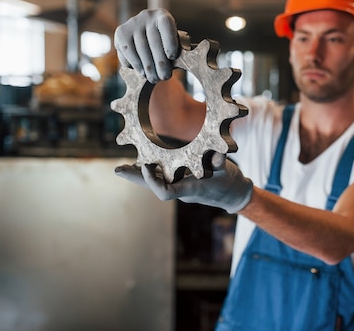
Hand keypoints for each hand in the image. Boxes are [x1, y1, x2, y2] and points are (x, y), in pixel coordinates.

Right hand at [114, 8, 181, 83]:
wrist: (146, 36)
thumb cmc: (164, 44)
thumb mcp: (173, 43)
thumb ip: (175, 51)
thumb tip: (174, 63)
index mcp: (163, 16)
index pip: (166, 25)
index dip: (169, 41)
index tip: (172, 57)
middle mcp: (146, 16)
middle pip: (153, 41)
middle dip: (160, 62)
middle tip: (164, 76)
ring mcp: (132, 23)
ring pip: (140, 49)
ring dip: (147, 67)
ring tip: (154, 78)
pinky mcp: (121, 33)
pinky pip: (127, 51)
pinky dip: (135, 64)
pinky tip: (141, 72)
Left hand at [115, 153, 252, 213]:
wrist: (235, 194)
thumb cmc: (230, 183)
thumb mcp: (228, 171)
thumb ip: (220, 164)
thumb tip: (215, 158)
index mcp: (190, 190)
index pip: (165, 192)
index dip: (152, 181)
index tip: (146, 165)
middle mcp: (181, 190)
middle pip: (153, 186)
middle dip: (135, 177)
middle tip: (118, 170)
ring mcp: (181, 187)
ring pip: (156, 181)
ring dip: (139, 174)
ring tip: (123, 166)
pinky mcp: (182, 182)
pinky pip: (162, 177)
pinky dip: (151, 170)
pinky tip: (143, 162)